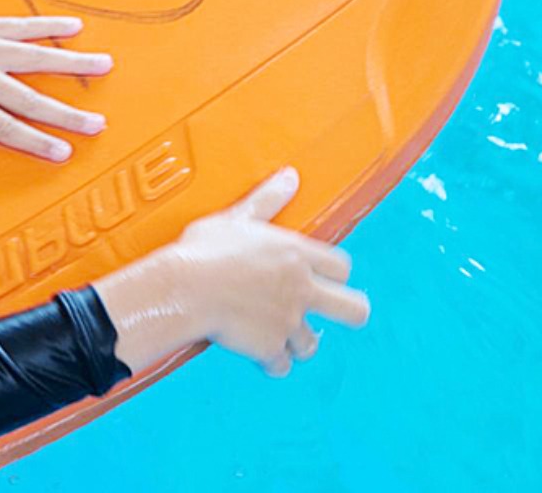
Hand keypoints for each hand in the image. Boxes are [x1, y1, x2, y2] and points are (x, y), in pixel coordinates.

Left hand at [0, 0, 112, 173]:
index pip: (2, 125)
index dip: (33, 140)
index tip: (63, 152)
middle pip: (28, 97)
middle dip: (65, 113)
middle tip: (97, 124)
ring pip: (34, 57)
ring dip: (71, 62)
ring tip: (105, 65)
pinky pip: (21, 26)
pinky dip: (47, 26)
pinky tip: (74, 27)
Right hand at [95, 168, 369, 375]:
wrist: (186, 289)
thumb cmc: (206, 249)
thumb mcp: (237, 216)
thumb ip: (268, 199)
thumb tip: (290, 175)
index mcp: (296, 254)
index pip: (342, 266)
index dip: (335, 273)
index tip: (321, 276)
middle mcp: (301, 288)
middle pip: (355, 310)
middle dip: (350, 312)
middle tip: (330, 313)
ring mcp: (288, 321)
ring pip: (312, 343)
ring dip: (297, 342)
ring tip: (278, 335)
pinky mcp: (270, 347)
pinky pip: (282, 365)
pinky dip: (271, 363)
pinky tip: (258, 355)